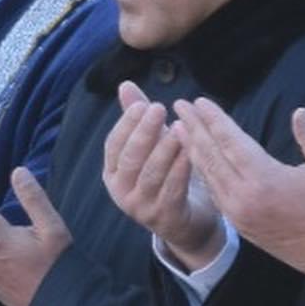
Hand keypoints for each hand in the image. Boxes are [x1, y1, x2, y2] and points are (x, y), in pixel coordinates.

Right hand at [103, 81, 221, 269]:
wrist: (186, 221)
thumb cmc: (165, 175)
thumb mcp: (151, 146)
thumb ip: (138, 118)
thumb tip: (125, 84)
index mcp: (112, 173)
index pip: (113, 145)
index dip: (127, 124)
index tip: (143, 104)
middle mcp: (121, 192)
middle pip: (130, 159)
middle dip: (144, 132)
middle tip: (159, 108)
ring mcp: (141, 207)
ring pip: (151, 174)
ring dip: (165, 149)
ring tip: (178, 127)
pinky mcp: (164, 217)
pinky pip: (173, 189)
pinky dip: (181, 168)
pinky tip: (192, 150)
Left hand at [172, 98, 304, 294]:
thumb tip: (298, 112)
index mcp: (264, 179)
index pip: (231, 141)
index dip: (214, 119)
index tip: (199, 101)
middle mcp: (244, 197)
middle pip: (212, 155)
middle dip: (194, 128)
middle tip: (179, 105)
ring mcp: (239, 213)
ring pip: (209, 175)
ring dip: (192, 149)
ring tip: (178, 127)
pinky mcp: (240, 225)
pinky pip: (214, 193)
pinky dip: (202, 172)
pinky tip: (196, 159)